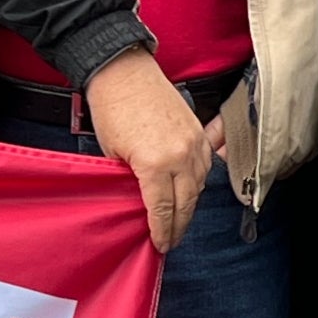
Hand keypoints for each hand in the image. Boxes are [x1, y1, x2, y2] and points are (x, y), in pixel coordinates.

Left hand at [78, 50, 213, 249]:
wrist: (123, 72)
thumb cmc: (111, 110)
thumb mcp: (113, 155)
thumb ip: (130, 181)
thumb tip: (140, 201)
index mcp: (155, 164)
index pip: (163, 209)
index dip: (162, 231)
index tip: (161, 245)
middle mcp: (181, 155)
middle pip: (186, 203)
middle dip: (179, 225)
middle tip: (172, 240)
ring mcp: (194, 142)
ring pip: (199, 185)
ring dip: (190, 204)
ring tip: (180, 218)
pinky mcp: (199, 130)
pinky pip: (206, 164)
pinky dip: (198, 180)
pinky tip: (190, 190)